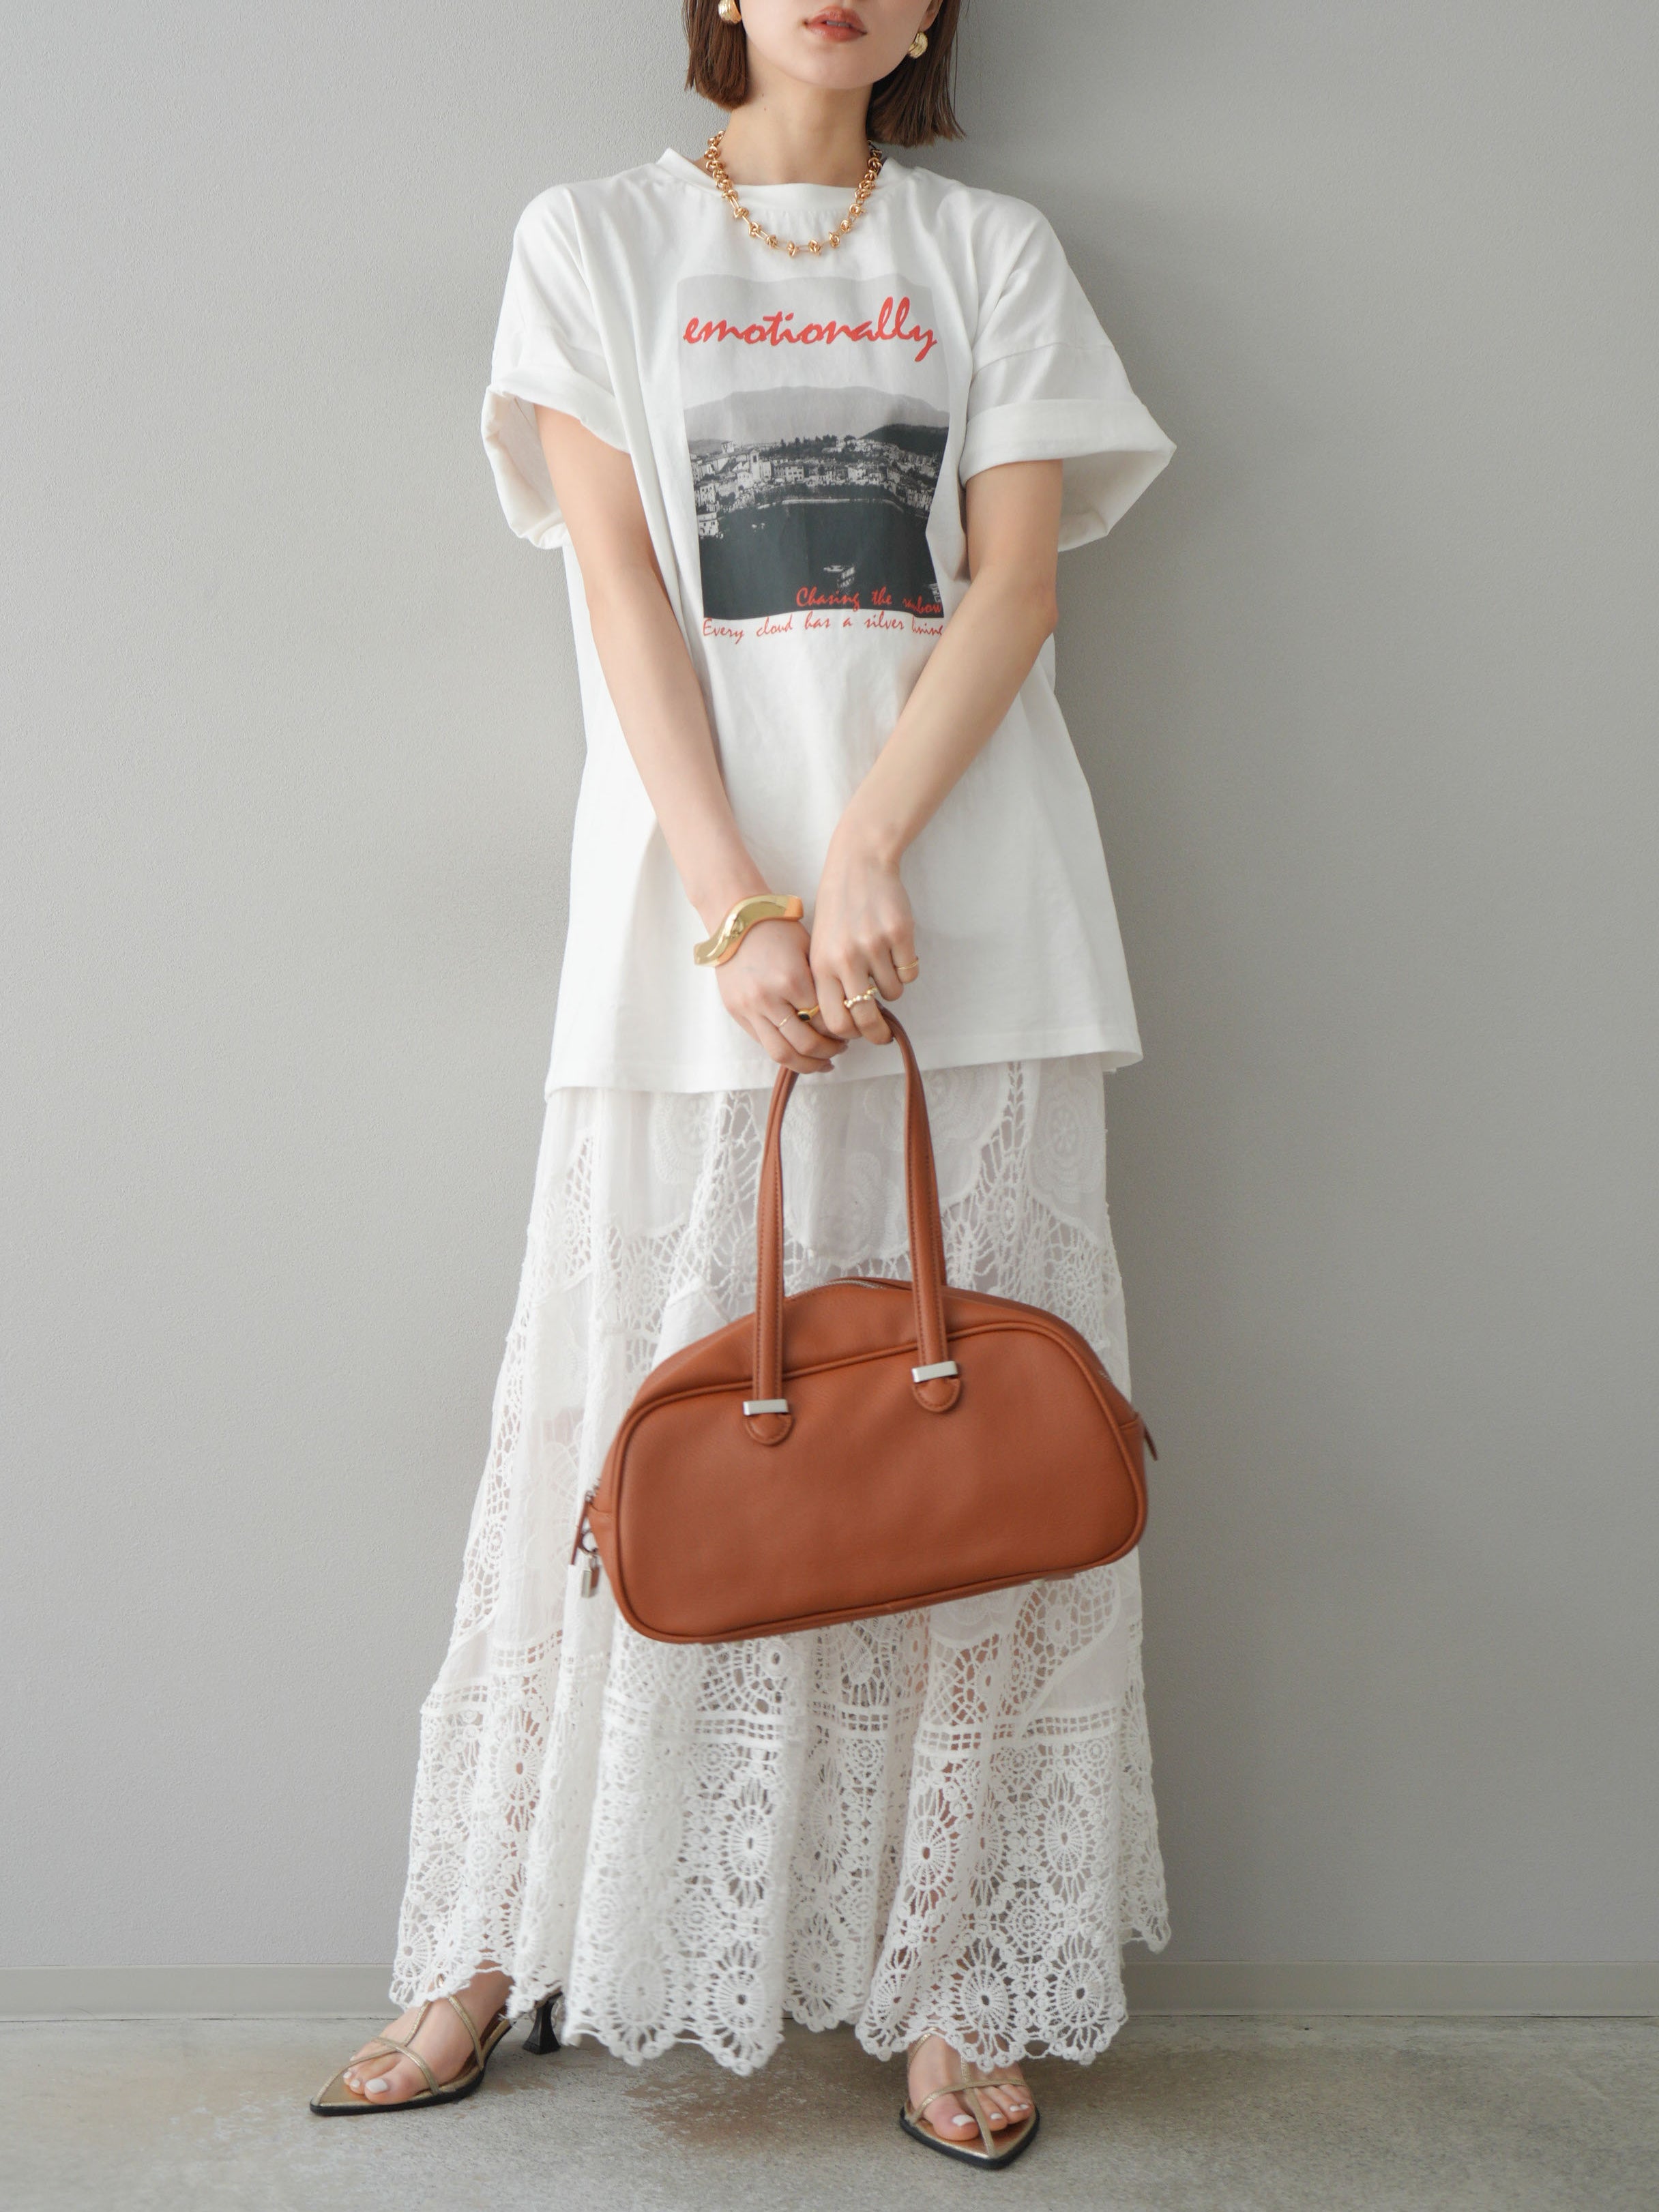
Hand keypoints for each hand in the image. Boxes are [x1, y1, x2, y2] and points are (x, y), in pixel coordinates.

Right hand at [715, 917, 846, 1074]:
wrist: (736, 919)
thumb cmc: (778, 929)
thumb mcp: (809, 950)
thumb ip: (822, 985)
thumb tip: (845, 1013)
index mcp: (793, 979)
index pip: (825, 1020)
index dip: (842, 1029)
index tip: (852, 1028)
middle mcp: (769, 998)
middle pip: (806, 1044)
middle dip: (829, 1051)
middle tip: (842, 1048)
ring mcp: (750, 1008)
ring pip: (782, 1054)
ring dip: (807, 1064)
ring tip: (823, 1062)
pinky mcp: (737, 1012)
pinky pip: (763, 1044)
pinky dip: (784, 1053)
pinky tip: (799, 1052)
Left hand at [809, 830, 917, 1046]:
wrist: (858, 864)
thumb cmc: (837, 909)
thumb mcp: (820, 946)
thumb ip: (828, 982)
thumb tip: (844, 1024)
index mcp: (822, 965)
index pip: (834, 1020)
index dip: (849, 1034)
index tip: (857, 1033)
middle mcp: (846, 958)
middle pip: (865, 1018)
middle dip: (877, 1034)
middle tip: (882, 1035)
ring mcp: (874, 946)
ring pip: (893, 994)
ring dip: (892, 988)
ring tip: (884, 965)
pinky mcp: (900, 934)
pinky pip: (910, 973)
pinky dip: (907, 969)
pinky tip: (897, 950)